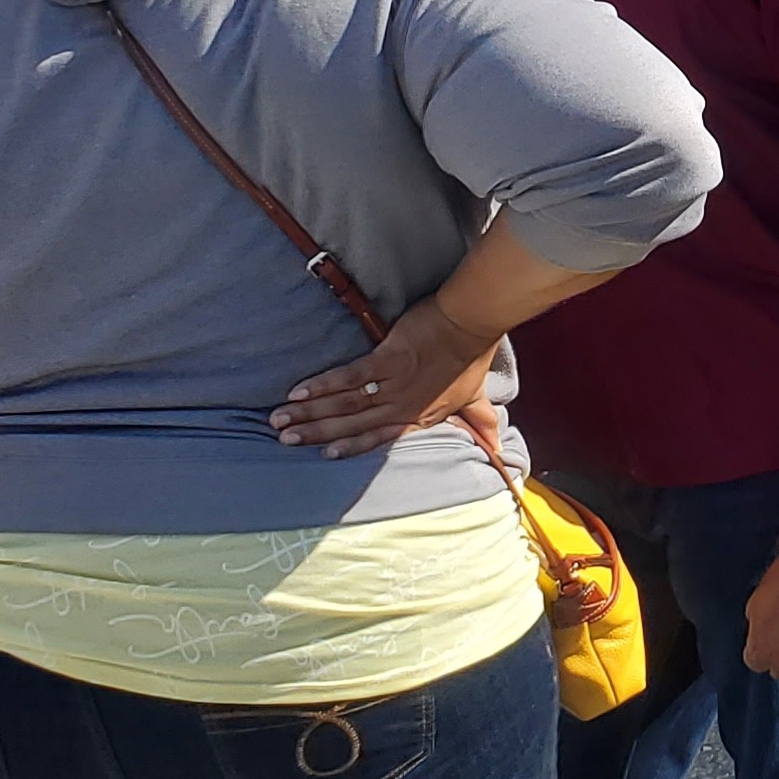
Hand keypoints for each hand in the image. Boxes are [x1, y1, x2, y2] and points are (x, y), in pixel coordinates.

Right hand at [274, 299, 492, 457]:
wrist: (472, 323)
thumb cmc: (472, 357)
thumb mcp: (476, 397)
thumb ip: (480, 422)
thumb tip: (497, 445)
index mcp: (419, 416)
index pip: (378, 438)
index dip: (350, 447)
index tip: (324, 454)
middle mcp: (403, 405)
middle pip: (352, 424)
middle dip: (315, 433)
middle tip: (284, 439)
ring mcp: (395, 384)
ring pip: (345, 404)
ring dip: (309, 413)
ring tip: (281, 419)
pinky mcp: (388, 359)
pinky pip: (350, 377)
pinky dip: (323, 385)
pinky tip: (298, 392)